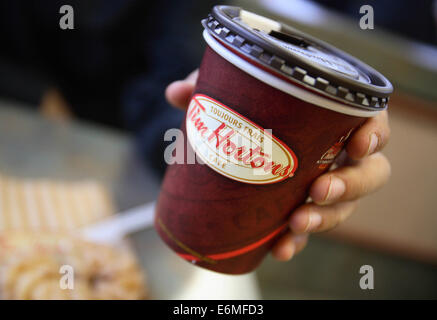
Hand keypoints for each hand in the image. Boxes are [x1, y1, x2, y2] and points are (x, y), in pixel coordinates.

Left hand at [165, 70, 390, 261]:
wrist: (240, 139)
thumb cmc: (249, 110)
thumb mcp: (232, 95)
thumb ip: (209, 88)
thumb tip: (176, 93)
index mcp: (332, 119)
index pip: (371, 122)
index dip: (374, 134)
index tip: (358, 145)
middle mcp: (337, 154)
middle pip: (370, 173)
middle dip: (351, 184)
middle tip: (320, 189)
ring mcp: (325, 185)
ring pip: (345, 206)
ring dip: (325, 218)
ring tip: (297, 223)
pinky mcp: (305, 208)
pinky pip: (311, 228)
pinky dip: (297, 241)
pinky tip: (279, 248)